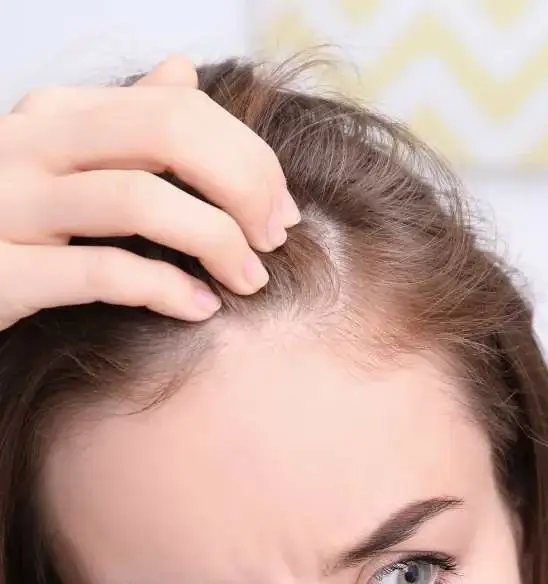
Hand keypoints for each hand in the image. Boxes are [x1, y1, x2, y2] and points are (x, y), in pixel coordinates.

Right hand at [0, 54, 298, 330]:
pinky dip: (168, 290)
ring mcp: (10, 205)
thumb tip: (182, 73)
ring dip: (217, 242)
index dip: (249, 156)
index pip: (178, 107)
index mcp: (56, 114)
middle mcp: (29, 145)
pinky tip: (201, 307)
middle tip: (274, 238)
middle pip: (166, 134)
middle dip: (243, 185)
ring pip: (138, 199)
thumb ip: (126, 123)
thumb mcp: (67, 161)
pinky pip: (103, 272)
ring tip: (249, 279)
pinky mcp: (3, 272)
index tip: (280, 209)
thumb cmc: (18, 225)